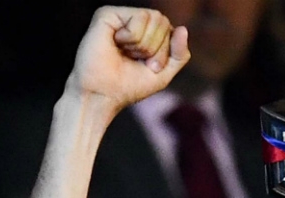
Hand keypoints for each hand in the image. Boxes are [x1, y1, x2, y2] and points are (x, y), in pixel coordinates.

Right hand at [67, 7, 190, 113]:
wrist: (101, 95)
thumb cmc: (128, 87)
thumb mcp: (163, 74)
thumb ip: (179, 54)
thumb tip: (183, 28)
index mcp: (146, 34)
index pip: (171, 30)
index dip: (165, 52)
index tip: (148, 67)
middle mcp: (133, 22)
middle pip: (164, 21)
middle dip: (155, 48)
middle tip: (135, 60)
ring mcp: (121, 17)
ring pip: (155, 17)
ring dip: (144, 44)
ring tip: (125, 52)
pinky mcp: (108, 13)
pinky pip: (140, 16)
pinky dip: (133, 37)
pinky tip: (116, 43)